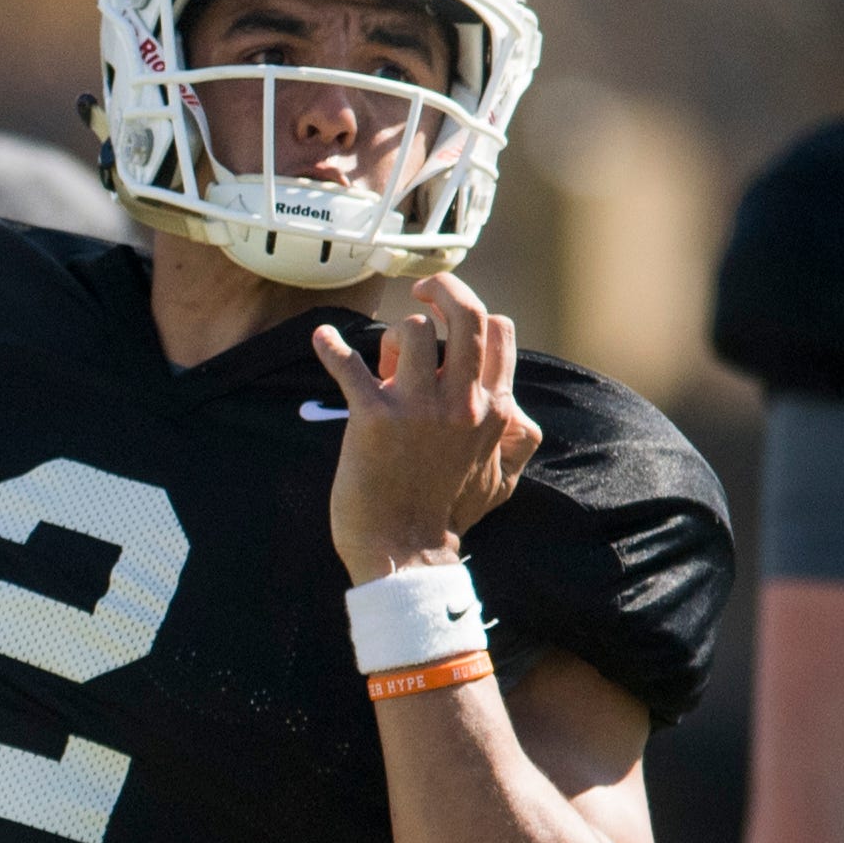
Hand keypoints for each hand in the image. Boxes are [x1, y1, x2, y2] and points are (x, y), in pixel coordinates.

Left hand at [313, 272, 539, 583]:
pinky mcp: (374, 417)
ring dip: (391, 337)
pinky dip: (330, 347)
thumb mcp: (503, 480)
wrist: (404, 554)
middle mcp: (463, 401)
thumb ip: (518, 440)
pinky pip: (349, 363)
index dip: (473, 318)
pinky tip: (322, 339)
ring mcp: (419, 407)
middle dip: (443, 288)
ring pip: (410, 328)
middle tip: (423, 289)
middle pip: (466, 313)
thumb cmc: (448, 516)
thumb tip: (521, 413)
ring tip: (380, 365)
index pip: (499, 332)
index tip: (450, 322)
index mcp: (495, 409)